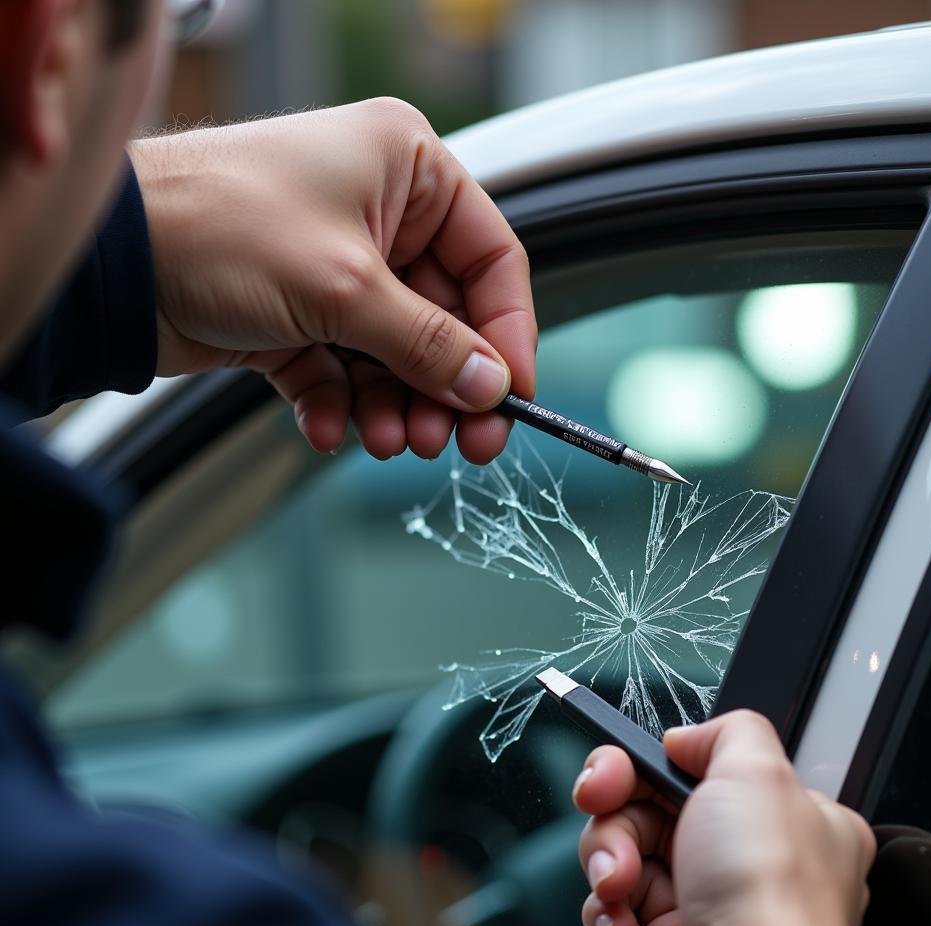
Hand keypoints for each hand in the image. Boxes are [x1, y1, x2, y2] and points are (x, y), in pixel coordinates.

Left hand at [128, 99, 535, 463]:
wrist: (111, 262)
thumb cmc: (219, 225)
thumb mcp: (347, 288)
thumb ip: (429, 344)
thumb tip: (491, 386)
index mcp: (407, 170)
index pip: (490, 259)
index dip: (507, 334)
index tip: (511, 395)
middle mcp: (378, 214)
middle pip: (444, 318)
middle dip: (443, 385)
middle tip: (449, 441)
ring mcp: (336, 266)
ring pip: (395, 353)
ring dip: (394, 404)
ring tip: (385, 441)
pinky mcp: (297, 314)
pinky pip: (342, 369)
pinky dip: (340, 405)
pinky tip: (331, 430)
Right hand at [573, 710, 875, 925]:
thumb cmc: (767, 895)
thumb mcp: (760, 771)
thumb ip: (728, 731)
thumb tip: (687, 738)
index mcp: (783, 819)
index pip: (699, 771)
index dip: (650, 763)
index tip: (620, 763)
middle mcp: (745, 863)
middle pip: (649, 806)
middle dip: (615, 806)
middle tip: (600, 800)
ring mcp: (702, 907)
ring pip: (622, 853)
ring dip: (608, 857)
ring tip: (621, 881)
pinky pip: (610, 908)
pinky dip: (606, 909)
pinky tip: (623, 919)